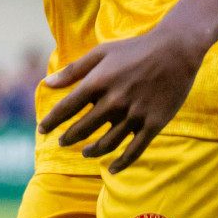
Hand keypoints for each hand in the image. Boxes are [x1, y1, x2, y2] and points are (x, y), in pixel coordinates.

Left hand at [37, 23, 208, 172]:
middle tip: (62, 142)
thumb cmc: (135, 48)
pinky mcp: (153, 124)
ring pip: (107, 143)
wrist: (175, 50)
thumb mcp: (102, 52)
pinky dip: (121, 163)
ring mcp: (134, 114)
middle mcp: (113, 101)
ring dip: (92, 151)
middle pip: (83, 129)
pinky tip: (112, 168)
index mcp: (98, 82)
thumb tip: (47, 83)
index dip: (51, 121)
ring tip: (85, 152)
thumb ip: (74, 69)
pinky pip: (134, 151)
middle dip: (69, 138)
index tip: (41, 130)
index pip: (66, 108)